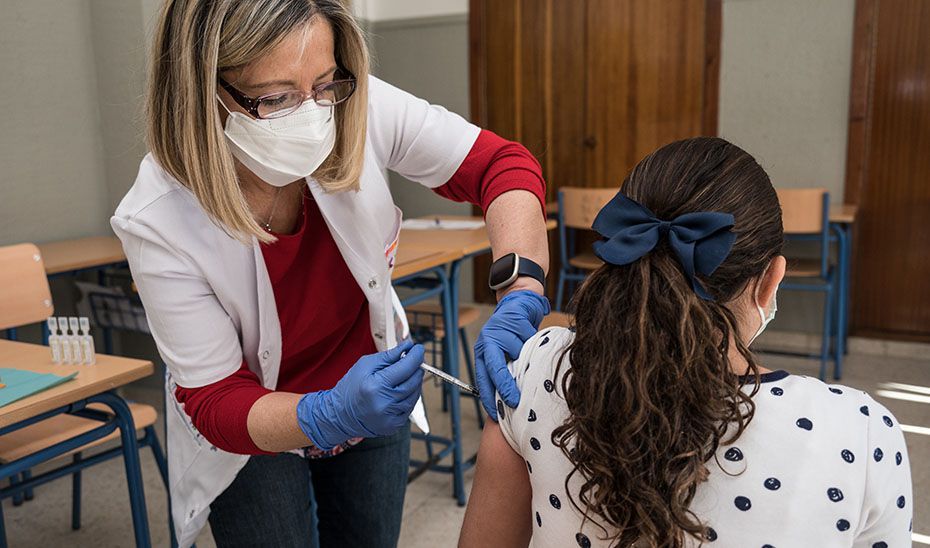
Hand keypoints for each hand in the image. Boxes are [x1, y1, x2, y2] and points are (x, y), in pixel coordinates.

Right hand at [296, 340, 424, 449]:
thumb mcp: (365, 365)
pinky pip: (409, 407)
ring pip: (414, 395)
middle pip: (413, 381)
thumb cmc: (351, 387)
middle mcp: (385, 403)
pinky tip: (400, 391)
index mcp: (376, 385)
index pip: (406, 367)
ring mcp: (390, 417)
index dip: (416, 356)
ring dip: (414, 382)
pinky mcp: (394, 425)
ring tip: (405, 375)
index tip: (419, 348)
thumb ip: (389, 356)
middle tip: (414, 360)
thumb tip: (408, 346)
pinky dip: (409, 396)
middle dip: (417, 368)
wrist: (339, 415)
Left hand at [474, 290, 549, 420]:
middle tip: (515, 402)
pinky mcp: (513, 318)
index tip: (497, 414)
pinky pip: (529, 338)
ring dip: (528, 359)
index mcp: (482, 351)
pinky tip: (536, 341)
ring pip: (517, 353)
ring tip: (533, 358)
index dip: (489, 397)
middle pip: (495, 367)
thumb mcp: (505, 353)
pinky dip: (535, 343)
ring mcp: (500, 328)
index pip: (483, 379)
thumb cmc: (514, 334)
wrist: (519, 303)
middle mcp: (487, 340)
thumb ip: (506, 371)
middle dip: (505, 386)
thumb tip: (511, 401)